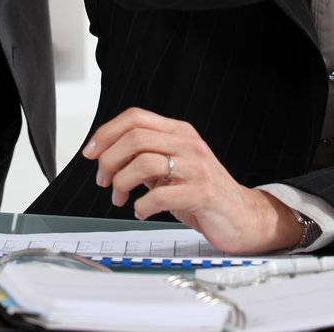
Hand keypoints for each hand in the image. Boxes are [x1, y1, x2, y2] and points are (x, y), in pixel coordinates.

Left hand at [81, 108, 299, 253]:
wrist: (242, 216)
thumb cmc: (202, 192)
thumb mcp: (172, 167)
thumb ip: (146, 157)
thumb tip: (106, 155)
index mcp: (179, 132)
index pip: (135, 117)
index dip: (106, 133)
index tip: (90, 153)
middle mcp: (188, 143)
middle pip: (135, 137)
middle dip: (109, 161)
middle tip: (103, 181)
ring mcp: (197, 167)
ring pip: (144, 163)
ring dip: (121, 183)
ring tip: (119, 198)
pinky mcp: (202, 193)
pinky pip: (161, 195)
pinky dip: (142, 206)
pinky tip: (141, 211)